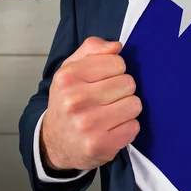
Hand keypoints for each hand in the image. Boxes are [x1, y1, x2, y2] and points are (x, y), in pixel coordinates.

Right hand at [41, 37, 141, 170]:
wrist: (55, 142)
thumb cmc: (68, 101)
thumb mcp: (71, 69)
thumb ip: (92, 49)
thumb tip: (116, 46)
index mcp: (67, 77)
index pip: (118, 62)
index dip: (115, 71)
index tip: (103, 80)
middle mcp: (74, 101)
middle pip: (128, 83)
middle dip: (122, 90)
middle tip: (106, 99)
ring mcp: (87, 125)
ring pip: (135, 104)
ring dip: (127, 109)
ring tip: (110, 113)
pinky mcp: (101, 144)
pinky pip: (134, 126)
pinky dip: (127, 127)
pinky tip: (111, 129)